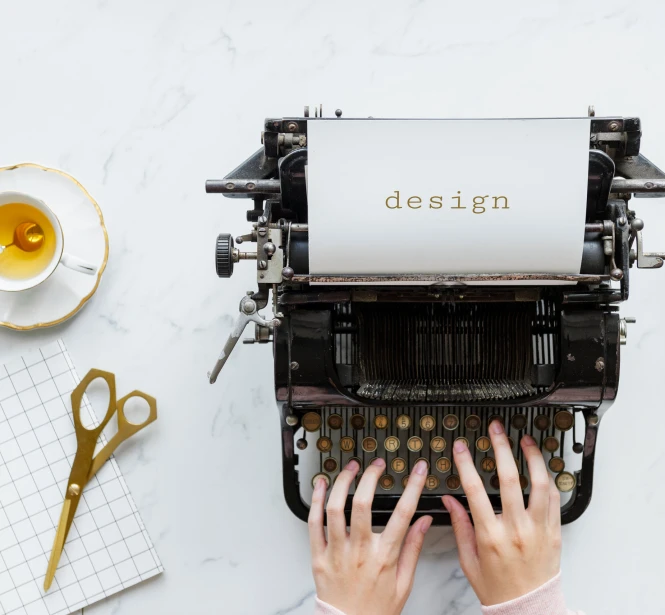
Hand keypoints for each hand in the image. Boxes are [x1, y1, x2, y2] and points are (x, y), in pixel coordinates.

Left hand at [309, 458, 432, 614]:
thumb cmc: (376, 610)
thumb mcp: (404, 583)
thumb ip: (413, 548)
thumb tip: (424, 521)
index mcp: (384, 556)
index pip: (402, 513)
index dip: (413, 486)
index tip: (418, 469)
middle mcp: (359, 551)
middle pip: (363, 504)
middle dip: (371, 477)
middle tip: (377, 465)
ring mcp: (336, 552)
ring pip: (335, 509)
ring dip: (343, 483)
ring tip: (351, 468)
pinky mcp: (318, 557)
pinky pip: (313, 523)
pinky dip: (316, 500)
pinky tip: (321, 484)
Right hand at [442, 420, 560, 606]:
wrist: (529, 610)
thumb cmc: (498, 589)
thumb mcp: (469, 560)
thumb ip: (460, 526)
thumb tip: (449, 500)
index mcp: (490, 536)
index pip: (475, 490)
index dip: (466, 464)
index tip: (461, 447)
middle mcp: (516, 529)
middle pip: (509, 478)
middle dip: (501, 447)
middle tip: (496, 429)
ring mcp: (538, 529)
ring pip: (539, 484)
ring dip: (532, 457)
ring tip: (526, 440)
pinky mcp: (554, 533)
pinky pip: (554, 500)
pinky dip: (547, 479)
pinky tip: (540, 467)